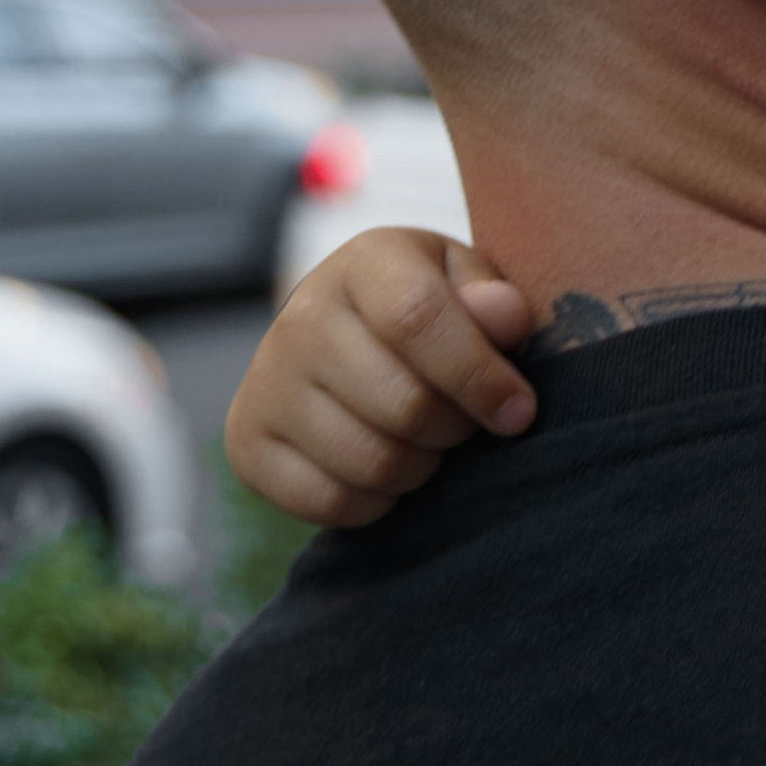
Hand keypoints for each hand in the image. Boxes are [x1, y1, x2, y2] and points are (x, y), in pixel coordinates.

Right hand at [224, 229, 535, 528]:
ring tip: (426, 442)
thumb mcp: (468, 288)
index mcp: (364, 264)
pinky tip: (385, 465)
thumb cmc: (430, 314)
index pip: (416, 318)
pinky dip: (376, 502)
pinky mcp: (247, 442)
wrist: (348, 339)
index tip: (518, 411)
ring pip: (370, 462)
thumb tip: (503, 316)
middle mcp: (300, 317)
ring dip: (421, 468)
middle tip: (463, 423)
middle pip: (403, 404)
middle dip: (455, 428)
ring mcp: (265, 381)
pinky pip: (329, 502)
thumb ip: (494, 301)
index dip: (477, 374)